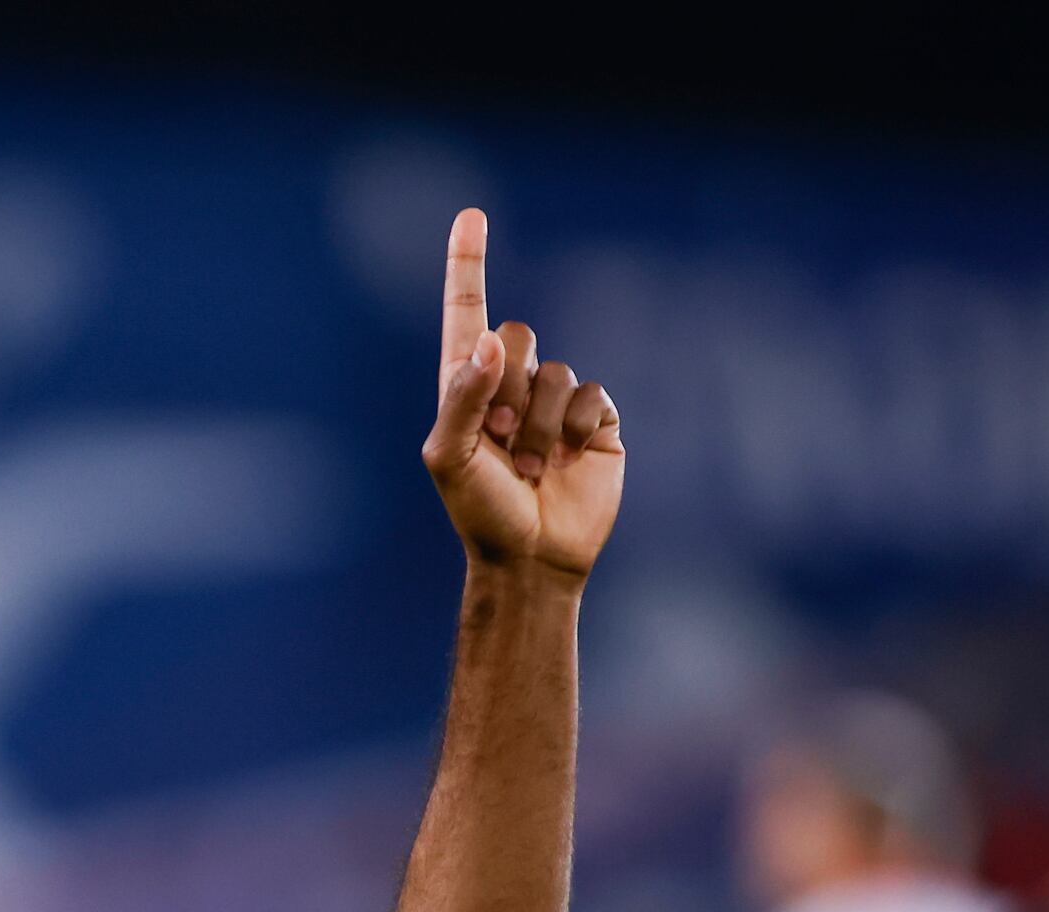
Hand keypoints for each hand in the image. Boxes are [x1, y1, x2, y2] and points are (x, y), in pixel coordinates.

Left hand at [421, 209, 622, 578]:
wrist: (534, 559)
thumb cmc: (480, 513)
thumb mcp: (451, 458)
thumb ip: (464, 396)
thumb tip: (493, 342)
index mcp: (467, 387)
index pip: (467, 313)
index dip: (468, 264)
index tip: (471, 215)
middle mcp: (511, 385)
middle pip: (517, 333)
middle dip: (508, 385)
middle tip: (501, 440)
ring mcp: (556, 401)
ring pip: (556, 370)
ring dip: (540, 423)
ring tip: (532, 466)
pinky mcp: (597, 420)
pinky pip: (592, 394)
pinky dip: (576, 427)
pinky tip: (568, 461)